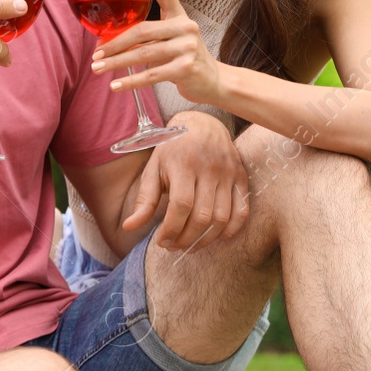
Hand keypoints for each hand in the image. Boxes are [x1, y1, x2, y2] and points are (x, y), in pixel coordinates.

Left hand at [90, 0, 221, 104]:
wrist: (214, 81)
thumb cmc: (185, 59)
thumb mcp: (170, 41)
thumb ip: (146, 39)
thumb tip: (106, 45)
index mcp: (180, 16)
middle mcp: (185, 27)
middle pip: (142, 30)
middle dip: (115, 43)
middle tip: (96, 53)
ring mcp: (187, 48)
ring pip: (143, 54)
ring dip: (116, 62)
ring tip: (97, 68)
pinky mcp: (185, 68)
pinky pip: (151, 75)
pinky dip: (130, 82)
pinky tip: (115, 86)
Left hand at [120, 112, 249, 250]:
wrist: (203, 124)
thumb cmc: (173, 150)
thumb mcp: (153, 169)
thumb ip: (144, 200)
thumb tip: (128, 227)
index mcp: (183, 164)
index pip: (181, 206)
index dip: (171, 229)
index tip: (161, 242)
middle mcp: (209, 168)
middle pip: (202, 216)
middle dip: (186, 239)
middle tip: (173, 246)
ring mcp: (228, 173)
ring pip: (222, 218)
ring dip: (205, 239)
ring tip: (190, 244)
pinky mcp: (241, 177)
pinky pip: (242, 211)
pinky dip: (231, 230)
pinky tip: (215, 236)